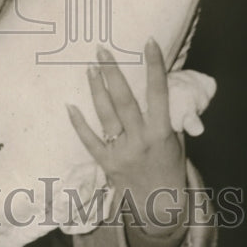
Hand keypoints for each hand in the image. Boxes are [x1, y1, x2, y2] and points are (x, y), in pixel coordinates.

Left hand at [67, 39, 187, 246]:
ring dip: (97, 90)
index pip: (159, 93)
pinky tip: (69, 106)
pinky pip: (89, 140)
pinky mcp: (106, 163)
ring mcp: (122, 152)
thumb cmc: (169, 164)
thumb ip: (169, 115)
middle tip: (101, 50)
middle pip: (125, 100)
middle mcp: (141, 140)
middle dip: (114, 73)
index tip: (149, 42)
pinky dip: (79, 123)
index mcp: (162, 132)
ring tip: (90, 68)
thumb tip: (162, 85)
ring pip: (106, 115)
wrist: (160, 204)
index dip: (154, 67)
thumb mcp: (177, 140)